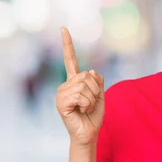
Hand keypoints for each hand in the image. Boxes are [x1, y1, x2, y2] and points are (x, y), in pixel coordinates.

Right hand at [55, 27, 104, 145]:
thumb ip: (98, 81)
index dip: (67, 44)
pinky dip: (87, 104)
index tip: (63, 29)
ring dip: (92, 98)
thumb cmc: (94, 115)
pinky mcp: (60, 103)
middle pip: (87, 75)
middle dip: (96, 89)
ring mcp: (61, 93)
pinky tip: (81, 111)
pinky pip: (80, 95)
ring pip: (85, 85)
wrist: (89, 132)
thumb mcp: (101, 94)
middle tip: (91, 102)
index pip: (70, 59)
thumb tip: (91, 71)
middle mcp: (66, 84)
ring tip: (85, 107)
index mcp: (75, 81)